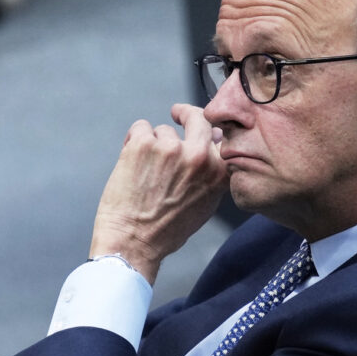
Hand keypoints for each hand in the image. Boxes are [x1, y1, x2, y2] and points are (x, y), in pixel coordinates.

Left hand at [89, 104, 227, 283]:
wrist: (133, 241)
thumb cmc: (166, 229)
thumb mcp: (205, 203)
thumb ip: (212, 173)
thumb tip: (215, 144)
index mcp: (218, 173)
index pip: (224, 135)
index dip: (214, 127)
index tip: (206, 123)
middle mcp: (199, 157)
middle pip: (198, 118)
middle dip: (188, 114)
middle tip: (177, 114)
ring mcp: (171, 147)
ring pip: (163, 130)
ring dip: (154, 143)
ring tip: (146, 170)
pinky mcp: (144, 143)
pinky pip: (140, 127)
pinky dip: (134, 140)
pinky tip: (132, 162)